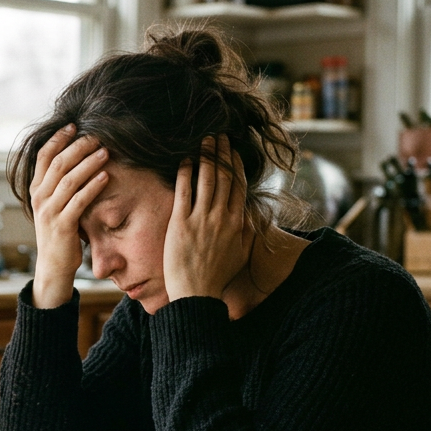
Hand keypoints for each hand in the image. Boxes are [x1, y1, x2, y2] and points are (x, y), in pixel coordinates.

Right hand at [29, 125, 110, 308]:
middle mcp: (39, 198)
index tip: (73, 125)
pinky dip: (93, 187)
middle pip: (57, 164)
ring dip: (88, 163)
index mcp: (36, 190)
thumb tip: (73, 158)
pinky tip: (106, 176)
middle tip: (96, 135)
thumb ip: (58, 184)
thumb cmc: (58, 233)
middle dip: (78, 146)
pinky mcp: (62, 226)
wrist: (53, 267)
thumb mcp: (53, 205)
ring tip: (105, 151)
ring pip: (68, 180)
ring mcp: (49, 212)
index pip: (42, 156)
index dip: (57, 139)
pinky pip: (78, 201)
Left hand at [163, 135, 249, 301]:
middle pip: (224, 177)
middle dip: (222, 153)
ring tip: (204, 141)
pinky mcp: (180, 223)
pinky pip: (184, 192)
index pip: (238, 186)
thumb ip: (245, 233)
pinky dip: (185, 173)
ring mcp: (201, 219)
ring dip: (206, 156)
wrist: (196, 294)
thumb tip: (249, 218)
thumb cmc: (217, 277)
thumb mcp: (239, 254)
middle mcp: (221, 217)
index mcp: (237, 223)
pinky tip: (185, 160)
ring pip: (206, 179)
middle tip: (218, 136)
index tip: (233, 150)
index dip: (235, 165)